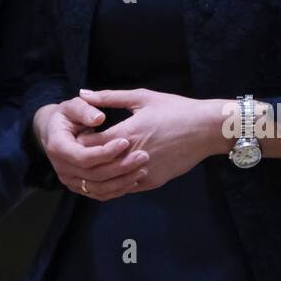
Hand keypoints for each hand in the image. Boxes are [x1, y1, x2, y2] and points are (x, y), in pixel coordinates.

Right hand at [32, 95, 149, 201]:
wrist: (55, 131)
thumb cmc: (66, 115)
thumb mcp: (72, 106)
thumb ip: (84, 109)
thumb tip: (99, 118)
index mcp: (58, 147)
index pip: (83, 157)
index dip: (105, 152)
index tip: (125, 141)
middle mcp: (62, 168)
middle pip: (94, 175)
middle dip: (120, 167)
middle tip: (143, 155)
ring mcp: (70, 180)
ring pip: (99, 188)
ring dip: (122, 181)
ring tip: (142, 168)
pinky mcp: (80, 187)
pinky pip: (100, 194)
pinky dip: (118, 189)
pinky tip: (134, 179)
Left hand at [76, 89, 227, 195]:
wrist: (207, 129)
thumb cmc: (175, 109)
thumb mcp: (141, 97)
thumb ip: (108, 97)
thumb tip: (82, 92)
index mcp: (127, 133)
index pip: (89, 145)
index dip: (78, 142)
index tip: (73, 136)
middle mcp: (133, 156)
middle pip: (96, 166)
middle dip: (84, 160)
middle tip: (75, 152)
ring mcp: (143, 172)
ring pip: (109, 182)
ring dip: (97, 174)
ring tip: (89, 163)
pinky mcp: (153, 182)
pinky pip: (125, 188)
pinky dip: (114, 182)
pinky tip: (108, 173)